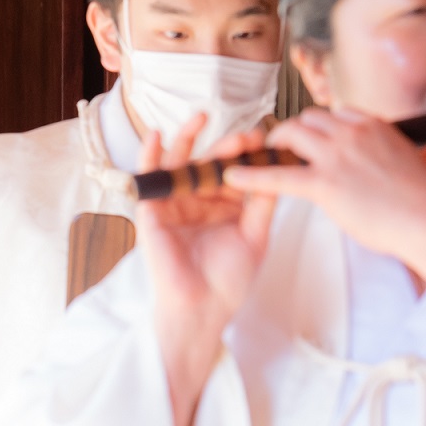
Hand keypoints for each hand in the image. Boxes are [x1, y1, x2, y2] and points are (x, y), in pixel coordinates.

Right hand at [134, 117, 274, 425]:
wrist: (204, 308)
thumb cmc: (229, 280)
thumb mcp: (255, 236)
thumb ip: (263, 203)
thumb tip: (276, 168)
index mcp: (224, 206)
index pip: (234, 171)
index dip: (247, 155)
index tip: (265, 140)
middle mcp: (199, 200)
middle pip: (210, 163)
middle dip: (227, 146)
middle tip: (246, 137)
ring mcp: (175, 204)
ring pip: (180, 162)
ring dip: (189, 138)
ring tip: (202, 117)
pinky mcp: (152, 212)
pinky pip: (149, 179)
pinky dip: (150, 156)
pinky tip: (155, 135)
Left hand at [224, 108, 425, 286]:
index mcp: (376, 126)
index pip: (336, 114)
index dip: (320, 128)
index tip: (313, 140)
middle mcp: (353, 132)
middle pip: (308, 120)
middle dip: (291, 134)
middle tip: (280, 150)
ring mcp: (336, 155)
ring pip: (290, 136)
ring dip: (271, 147)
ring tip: (260, 158)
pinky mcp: (324, 184)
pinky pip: (278, 174)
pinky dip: (251, 174)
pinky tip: (231, 176)